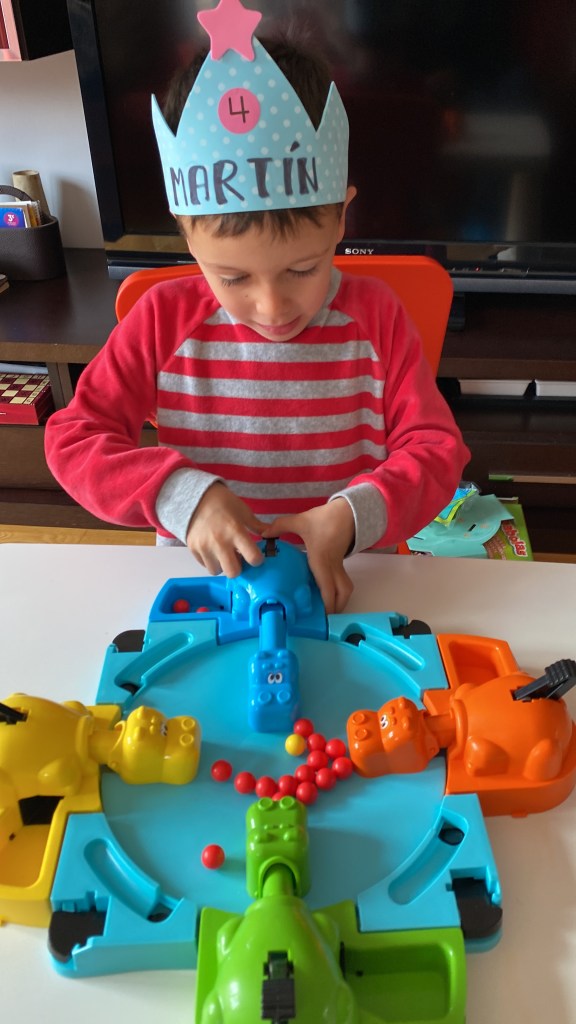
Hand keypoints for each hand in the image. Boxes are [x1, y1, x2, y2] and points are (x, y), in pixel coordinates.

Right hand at [186, 482, 265, 576]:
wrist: (196, 497)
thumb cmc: (224, 503)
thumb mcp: (244, 512)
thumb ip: (258, 527)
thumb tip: (273, 535)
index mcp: (236, 531)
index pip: (253, 558)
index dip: (257, 559)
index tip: (255, 556)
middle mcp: (220, 542)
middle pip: (233, 572)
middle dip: (238, 568)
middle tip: (238, 558)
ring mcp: (204, 547)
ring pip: (217, 571)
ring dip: (222, 565)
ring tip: (223, 553)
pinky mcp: (193, 549)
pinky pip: (204, 565)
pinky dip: (210, 561)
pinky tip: (213, 549)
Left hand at [262, 498, 354, 613]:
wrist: (348, 512)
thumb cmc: (324, 518)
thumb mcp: (300, 520)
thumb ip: (280, 526)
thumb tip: (263, 533)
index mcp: (321, 559)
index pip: (326, 586)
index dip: (325, 602)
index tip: (319, 614)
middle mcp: (332, 566)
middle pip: (341, 593)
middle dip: (335, 608)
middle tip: (324, 618)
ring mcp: (339, 565)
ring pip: (346, 589)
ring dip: (340, 601)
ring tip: (328, 610)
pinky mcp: (341, 563)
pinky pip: (342, 582)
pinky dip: (338, 592)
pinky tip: (327, 594)